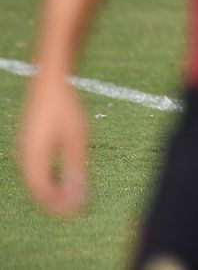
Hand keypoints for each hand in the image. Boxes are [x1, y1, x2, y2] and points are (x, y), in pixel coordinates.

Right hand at [17, 74, 88, 216]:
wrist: (49, 82)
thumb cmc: (64, 109)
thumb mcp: (76, 141)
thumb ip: (75, 170)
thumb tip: (77, 198)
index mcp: (32, 159)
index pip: (42, 193)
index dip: (58, 206)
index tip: (76, 212)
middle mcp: (23, 157)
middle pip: (37, 189)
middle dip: (55, 201)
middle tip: (76, 207)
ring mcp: (23, 150)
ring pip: (35, 180)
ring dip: (52, 190)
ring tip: (72, 195)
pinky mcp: (27, 144)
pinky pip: (35, 169)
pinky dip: (48, 178)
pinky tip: (62, 177)